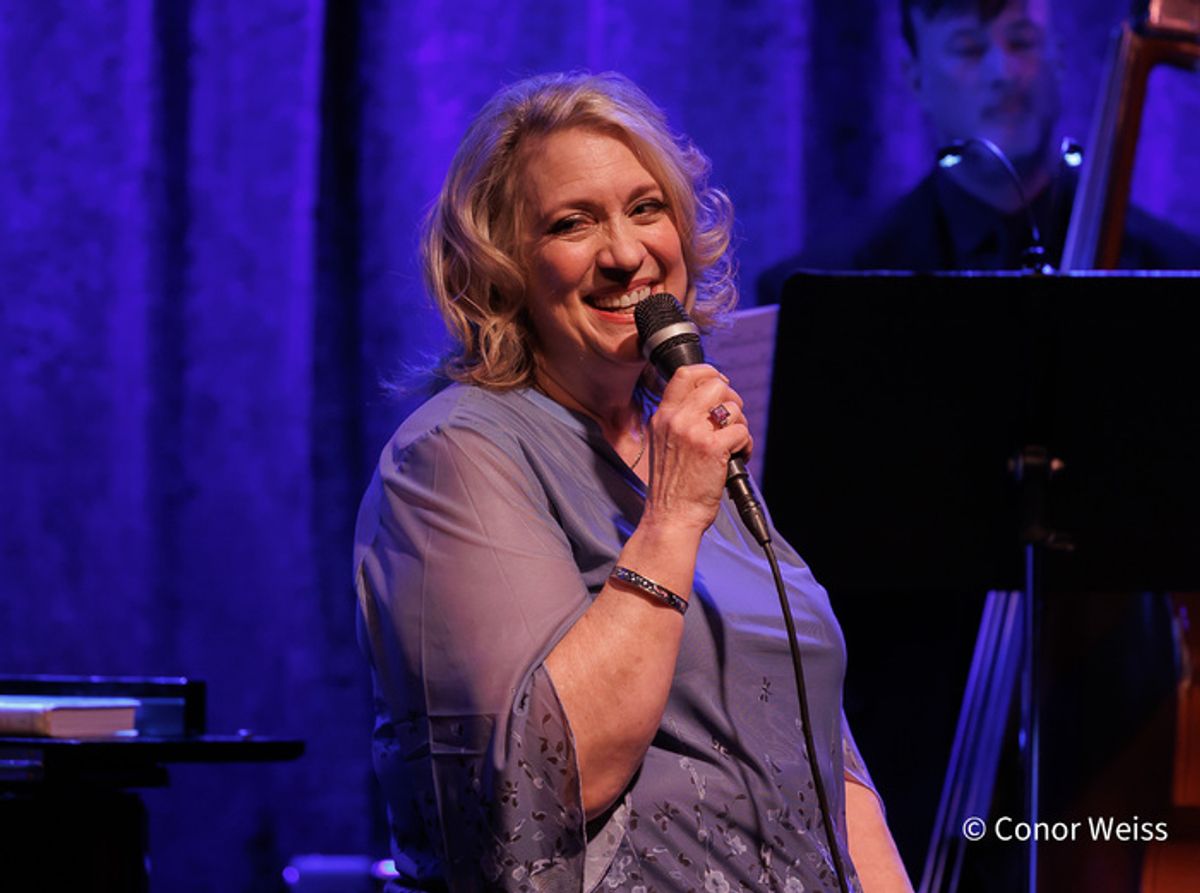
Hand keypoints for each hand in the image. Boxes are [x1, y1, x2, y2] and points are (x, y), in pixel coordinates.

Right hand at [642, 364, 751, 534]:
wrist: (670, 516)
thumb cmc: (671, 487)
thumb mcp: (663, 444)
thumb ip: (679, 421)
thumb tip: (710, 403)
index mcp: (662, 417)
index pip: (685, 374)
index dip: (709, 373)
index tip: (720, 384)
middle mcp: (676, 419)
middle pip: (715, 384)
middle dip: (732, 399)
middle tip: (732, 420)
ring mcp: (693, 432)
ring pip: (733, 407)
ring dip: (741, 426)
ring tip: (734, 446)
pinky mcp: (712, 448)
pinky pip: (741, 431)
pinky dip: (746, 445)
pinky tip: (738, 458)